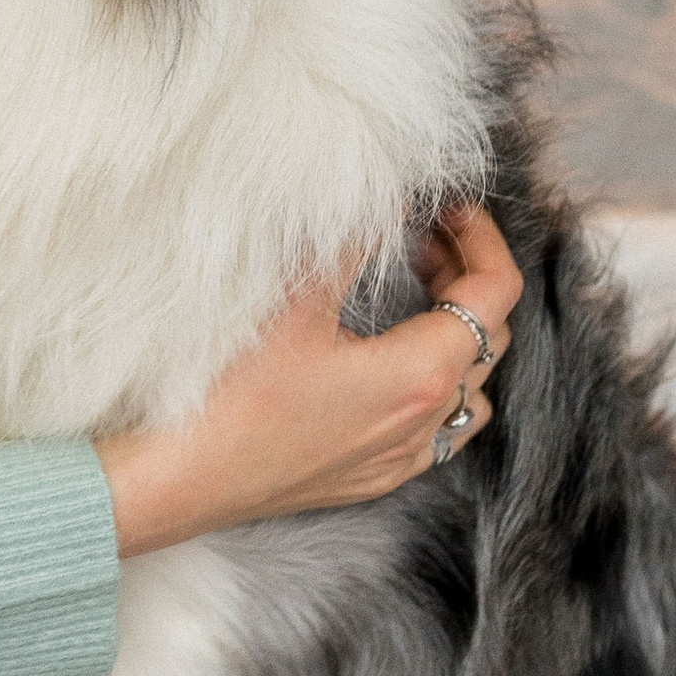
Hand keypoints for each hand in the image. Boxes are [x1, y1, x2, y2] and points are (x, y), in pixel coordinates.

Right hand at [95, 205, 521, 559]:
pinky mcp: (370, 477)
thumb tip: (394, 198)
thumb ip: (354, 242)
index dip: (482, 238)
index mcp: (422, 374)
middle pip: (489, 336)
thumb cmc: (231, 393)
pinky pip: (437, 431)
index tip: (450, 207)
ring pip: (470, 390)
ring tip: (412, 297)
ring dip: (456, 336)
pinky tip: (389, 366)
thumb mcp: (295, 301)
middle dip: (466, 277)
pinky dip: (435, 386)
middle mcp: (426, 422)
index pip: (495, 293)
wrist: (180, 478)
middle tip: (420, 237)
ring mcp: (400, 458)